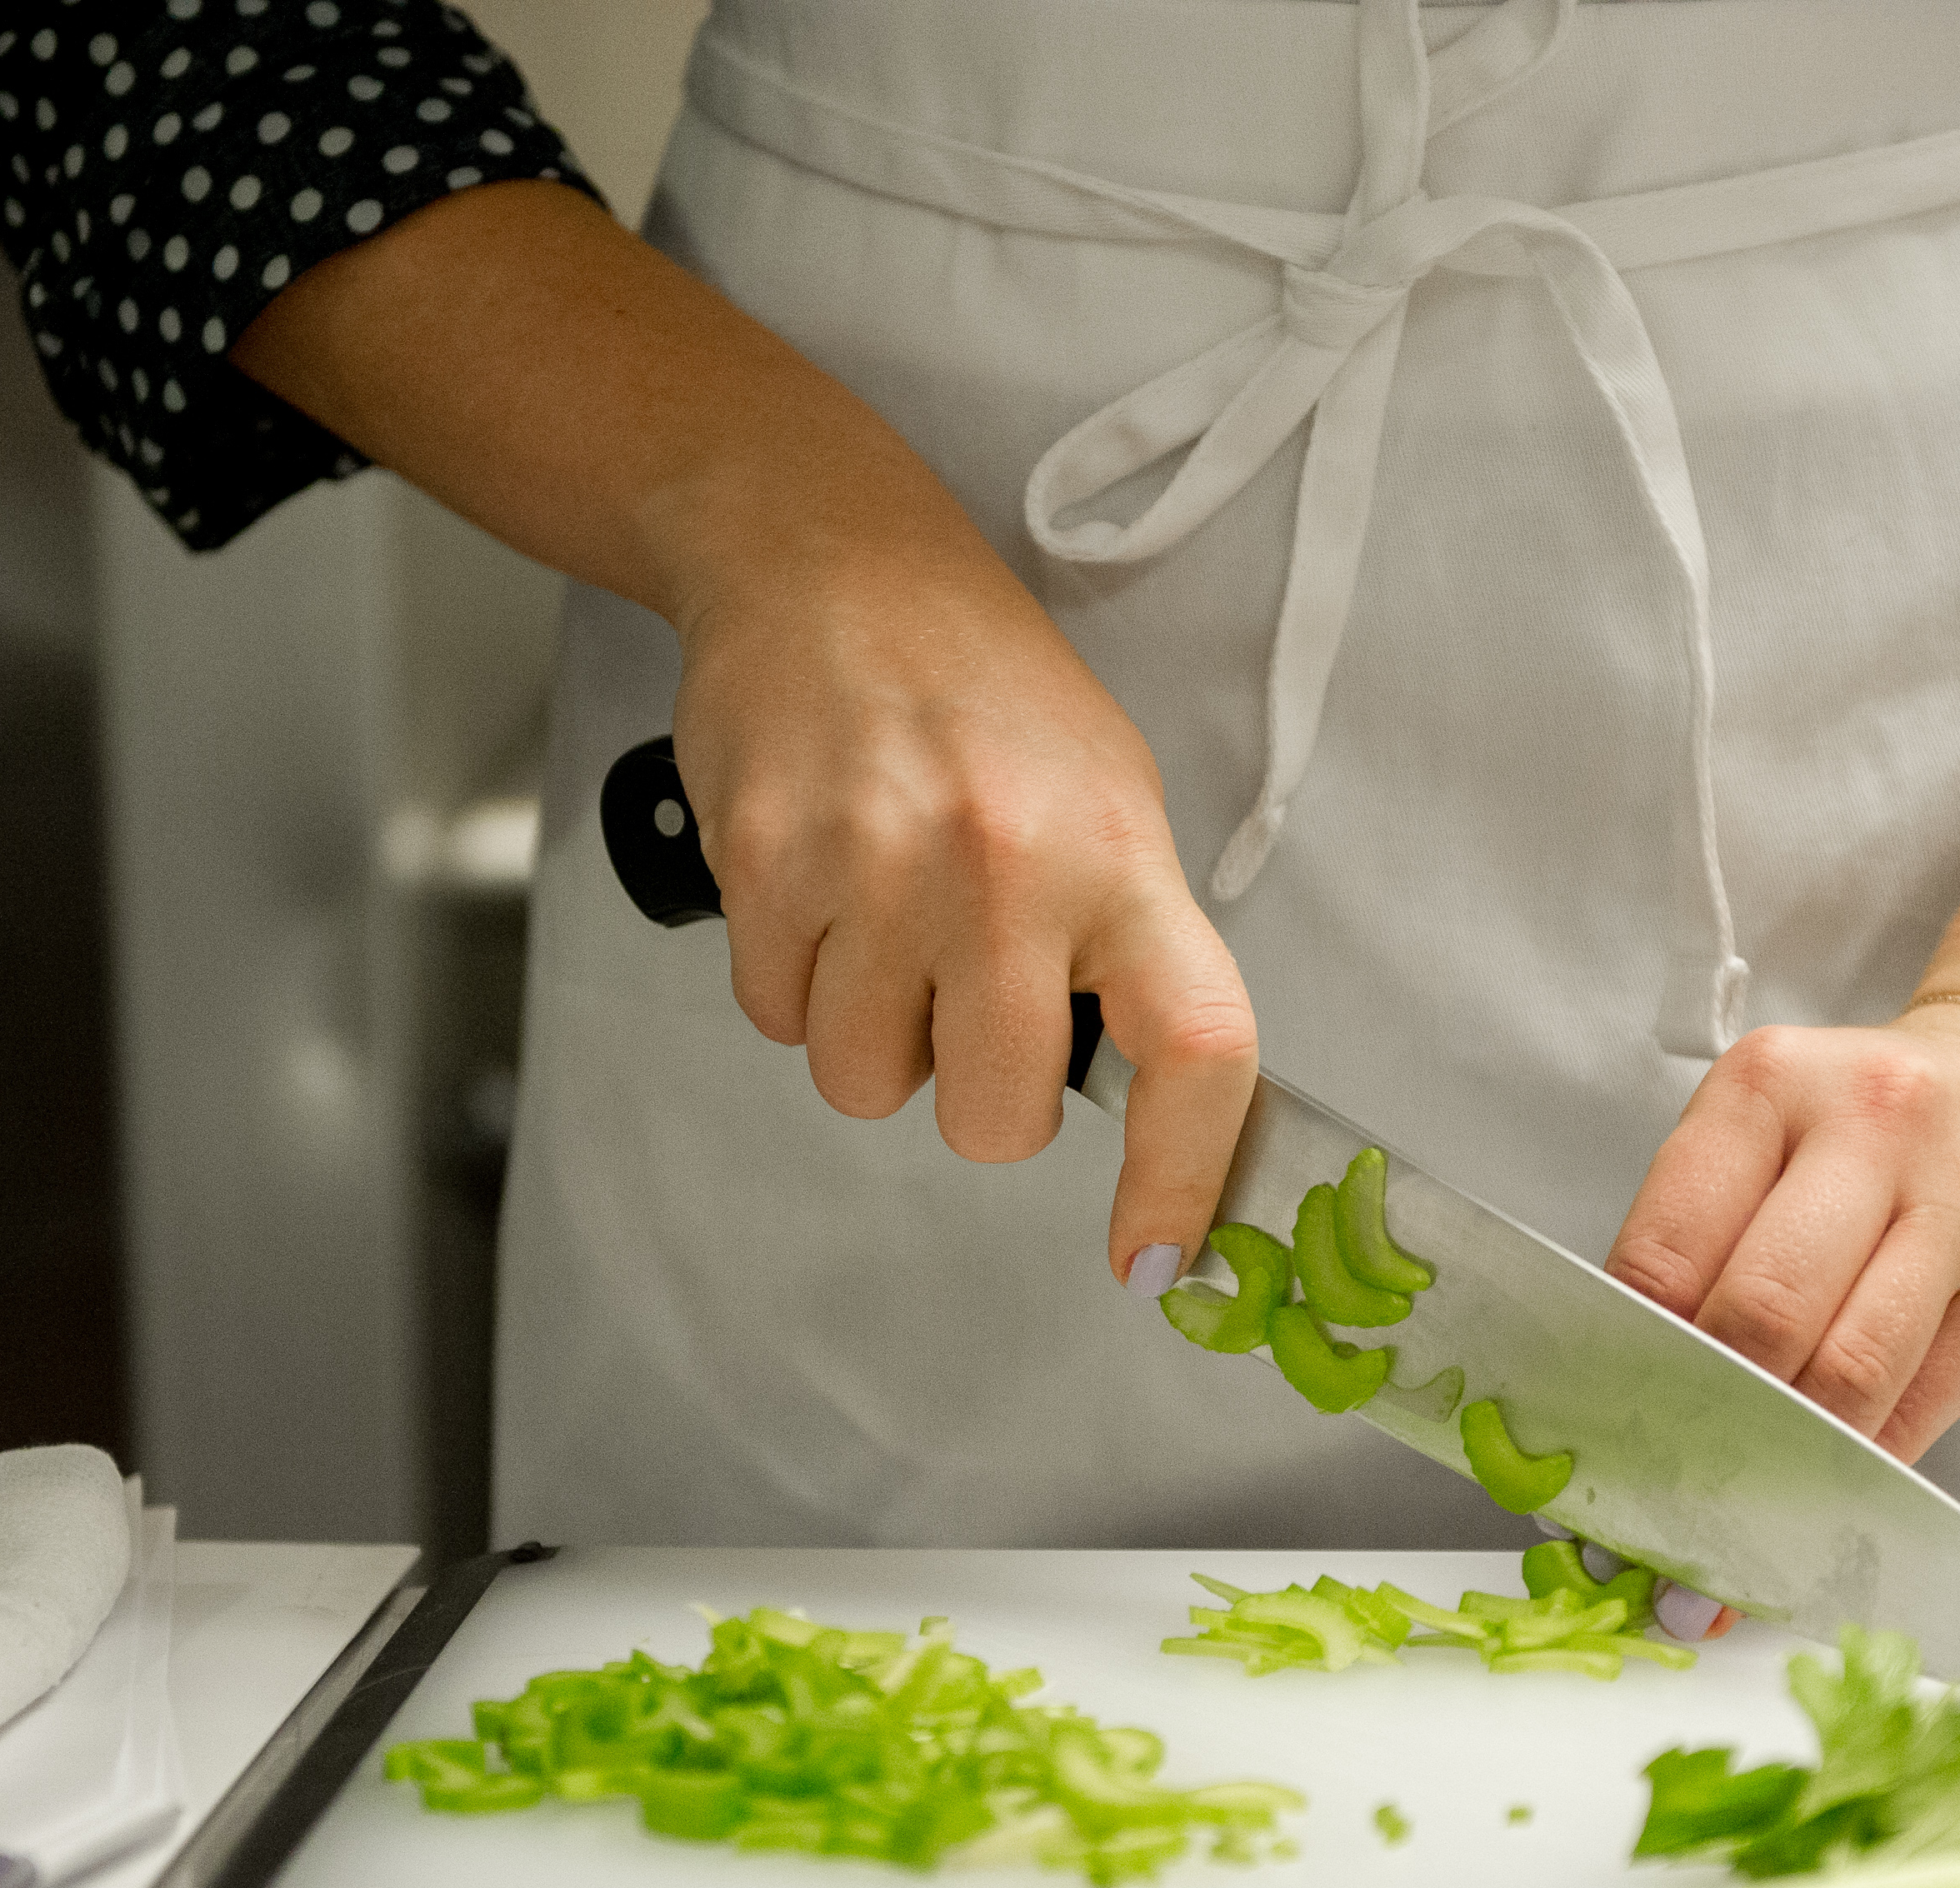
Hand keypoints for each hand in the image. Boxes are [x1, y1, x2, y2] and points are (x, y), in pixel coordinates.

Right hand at [672, 543, 1258, 1285]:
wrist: (830, 561)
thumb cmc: (982, 689)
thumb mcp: (1107, 797)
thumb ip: (1124, 950)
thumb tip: (1151, 1109)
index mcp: (1118, 857)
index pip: (1193, 1049)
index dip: (1182, 1177)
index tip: (1157, 1255)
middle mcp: (1006, 869)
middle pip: (993, 1118)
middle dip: (978, 1093)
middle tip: (969, 998)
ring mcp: (877, 868)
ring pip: (866, 1084)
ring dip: (874, 1035)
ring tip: (887, 920)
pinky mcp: (766, 864)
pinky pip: (776, 1018)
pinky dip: (795, 981)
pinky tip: (822, 888)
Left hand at [1605, 1005, 1959, 1458]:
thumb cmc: (1880, 1131)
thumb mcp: (1773, 1135)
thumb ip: (1704, 1242)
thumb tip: (1632, 1392)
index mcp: (1770, 1087)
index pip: (1666, 1252)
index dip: (1628, 1362)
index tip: (1605, 1430)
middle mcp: (1874, 1127)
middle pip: (1759, 1315)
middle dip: (1705, 1417)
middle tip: (1666, 1487)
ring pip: (1849, 1373)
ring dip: (1783, 1460)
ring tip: (1736, 1513)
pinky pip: (1923, 1407)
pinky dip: (1859, 1468)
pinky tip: (1820, 1498)